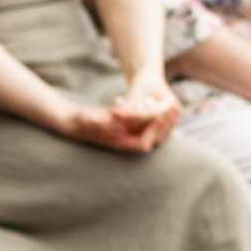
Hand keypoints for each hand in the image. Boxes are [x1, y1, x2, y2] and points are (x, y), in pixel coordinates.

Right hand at [62, 77, 182, 155]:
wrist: (75, 123)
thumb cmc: (82, 122)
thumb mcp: (91, 119)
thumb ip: (101, 120)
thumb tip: (113, 118)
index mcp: (119, 144)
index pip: (143, 144)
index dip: (153, 131)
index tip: (160, 116)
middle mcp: (127, 142)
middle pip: (152, 139)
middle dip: (164, 126)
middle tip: (174, 111)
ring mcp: (128, 136)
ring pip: (151, 132)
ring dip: (163, 122)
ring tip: (174, 108)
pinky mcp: (129, 128)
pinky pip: (147, 125)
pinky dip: (156, 117)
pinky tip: (163, 106)